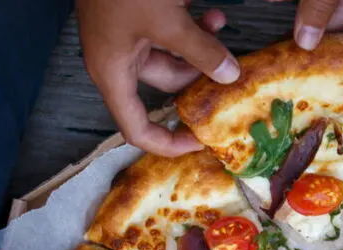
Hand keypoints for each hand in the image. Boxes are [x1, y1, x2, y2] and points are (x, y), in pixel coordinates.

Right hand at [77, 0, 238, 156]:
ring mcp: (126, 36)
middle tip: (229, 69)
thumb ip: (200, 51)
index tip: (199, 142)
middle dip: (198, 76)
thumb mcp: (167, 22)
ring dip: (199, 44)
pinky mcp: (135, 16)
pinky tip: (210, 12)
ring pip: (171, 54)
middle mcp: (117, 60)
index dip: (167, 143)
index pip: (136, 128)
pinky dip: (189, 25)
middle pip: (164, 86)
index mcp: (113, 73)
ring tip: (220, 23)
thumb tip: (229, 76)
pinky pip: (168, 31)